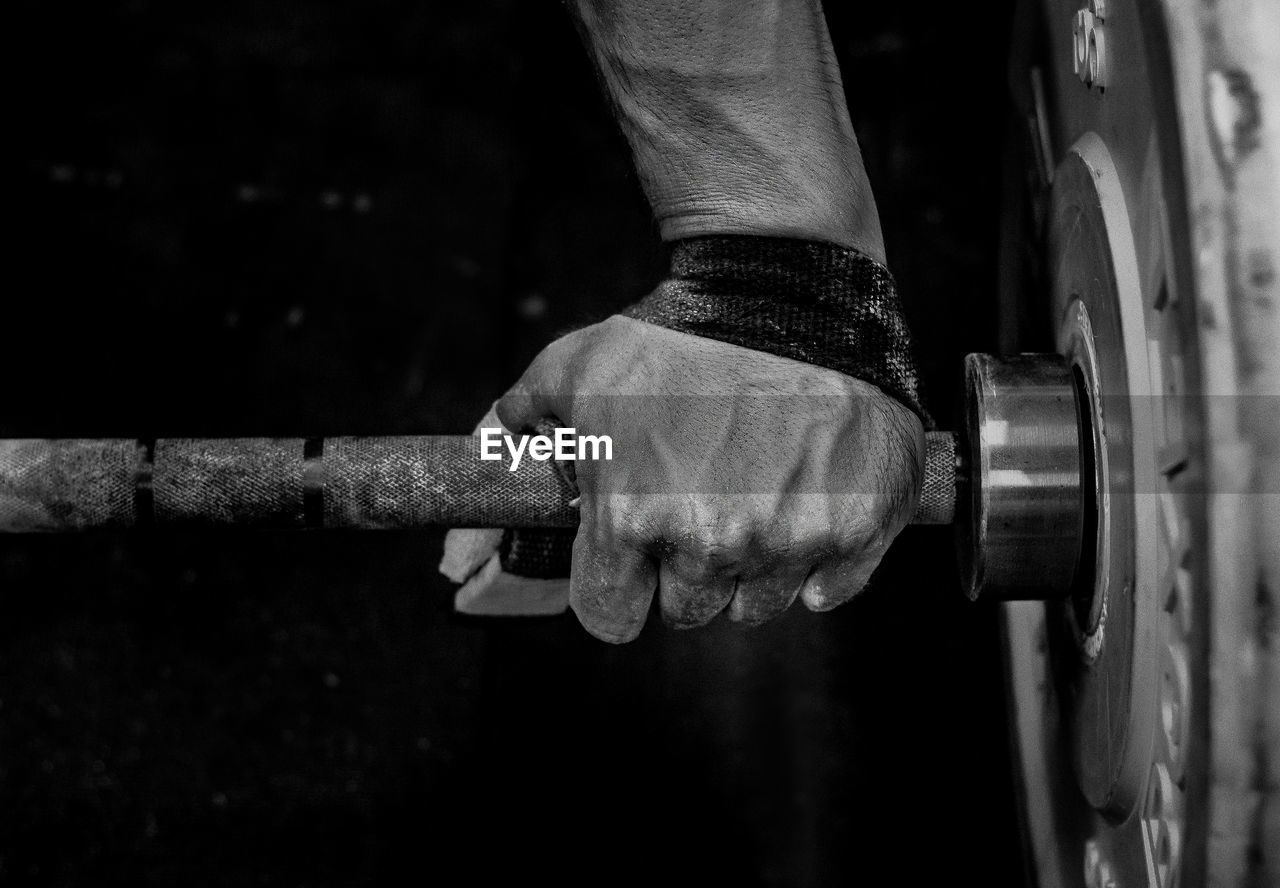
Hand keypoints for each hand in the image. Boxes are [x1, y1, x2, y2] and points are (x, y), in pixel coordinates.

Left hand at [497, 316, 923, 642]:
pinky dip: (817, 562)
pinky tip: (805, 506)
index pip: (609, 616)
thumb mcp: (578, 367)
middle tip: (696, 505)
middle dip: (682, 570)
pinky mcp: (857, 529)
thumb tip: (483, 475)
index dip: (615, 586)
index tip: (628, 558)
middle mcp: (711, 542)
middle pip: (686, 612)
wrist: (788, 290)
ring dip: (747, 567)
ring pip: (755, 605)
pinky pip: (828, 590)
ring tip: (752, 494)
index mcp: (633, 516)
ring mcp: (790, 540)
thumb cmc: (676, 332)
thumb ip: (520, 423)